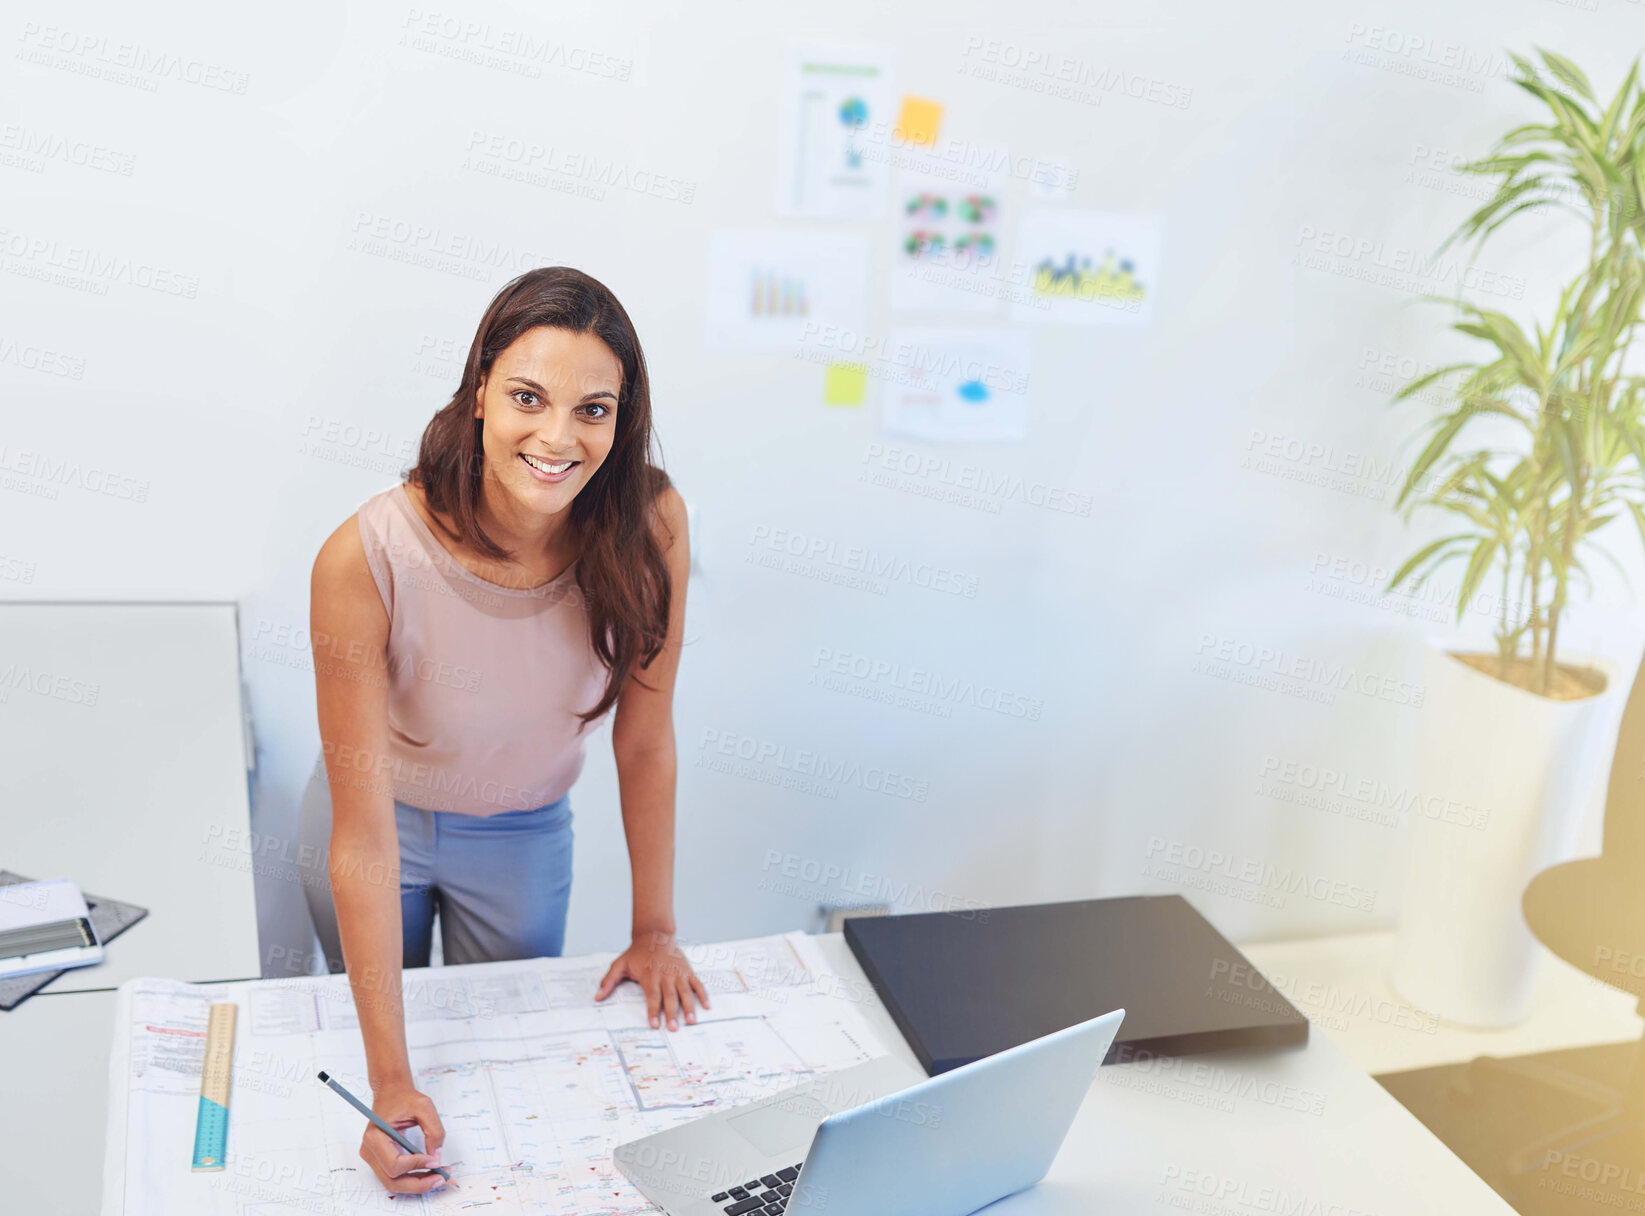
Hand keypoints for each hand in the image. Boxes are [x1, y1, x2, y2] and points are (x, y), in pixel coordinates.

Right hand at [359, 1081, 447, 1195]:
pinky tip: (430, 1172)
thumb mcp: (424, 1106)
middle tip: (441, 1178)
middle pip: (393, 1181)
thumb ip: (434, 1130)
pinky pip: (396, 1177)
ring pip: (394, 1183)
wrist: (391, 1093)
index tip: (435, 1160)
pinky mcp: (380, 1160)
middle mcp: (370, 1151)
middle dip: (419, 1184)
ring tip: (439, 1176)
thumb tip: (436, 1157)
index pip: (394, 1165)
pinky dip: (413, 1179)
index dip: (417, 1165)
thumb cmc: (403, 1097)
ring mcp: (373, 1158)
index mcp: (375, 1137)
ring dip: (418, 1184)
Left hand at [594, 930, 710, 1030]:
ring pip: (685, 992)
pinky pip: (697, 984)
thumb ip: (609, 981)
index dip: (653, 1011)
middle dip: (671, 1014)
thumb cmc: (636, 953)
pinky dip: (702, 995)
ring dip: (688, 1007)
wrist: (654, 934)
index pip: (652, 996)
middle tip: (674, 1029)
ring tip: (691, 1021)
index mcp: (650, 976)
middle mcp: (665, 975)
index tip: (655, 1025)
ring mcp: (678, 973)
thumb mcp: (619, 964)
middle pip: (669, 997)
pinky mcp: (687, 970)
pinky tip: (706, 1006)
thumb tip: (597, 997)